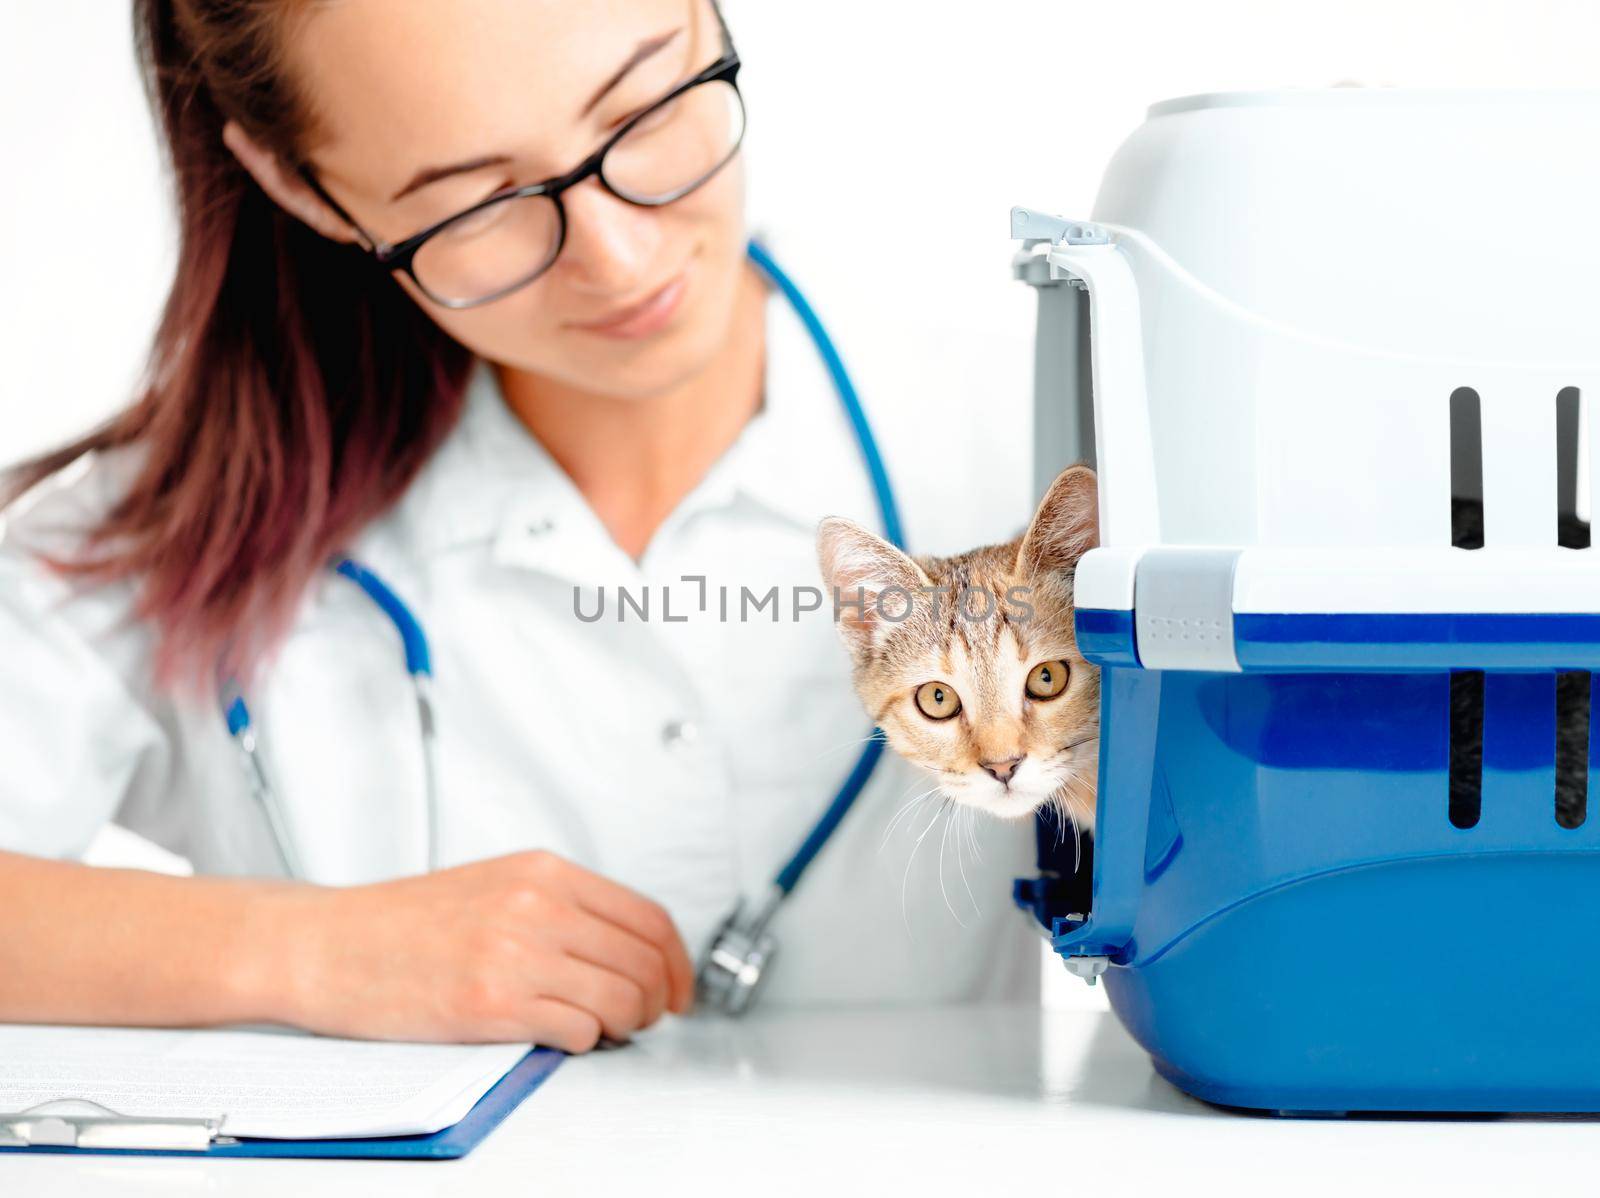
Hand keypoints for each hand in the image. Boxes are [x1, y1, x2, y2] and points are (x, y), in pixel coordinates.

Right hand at [266, 851, 694, 1050]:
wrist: (326, 944)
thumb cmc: (401, 923)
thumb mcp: (495, 884)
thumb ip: (560, 904)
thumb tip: (626, 945)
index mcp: (543, 872)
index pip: (648, 917)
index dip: (677, 961)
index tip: (678, 986)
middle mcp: (537, 905)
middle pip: (644, 961)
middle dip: (657, 999)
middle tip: (646, 1017)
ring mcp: (517, 954)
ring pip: (622, 999)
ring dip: (626, 1024)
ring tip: (605, 1029)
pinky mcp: (493, 1004)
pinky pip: (579, 1031)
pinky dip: (585, 1041)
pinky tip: (564, 1036)